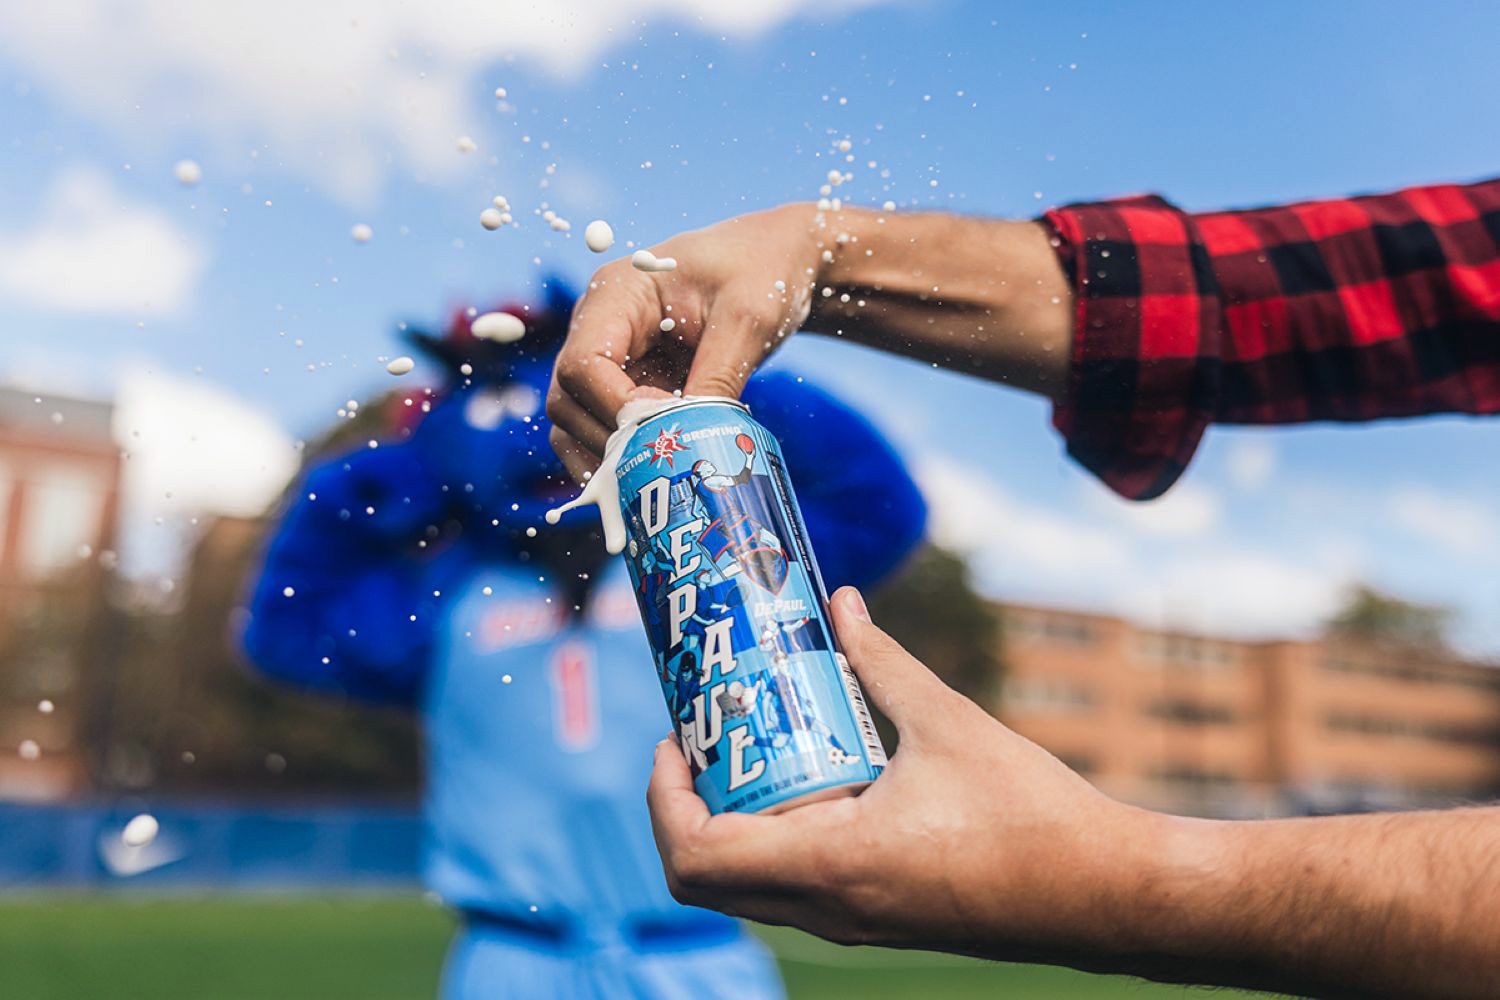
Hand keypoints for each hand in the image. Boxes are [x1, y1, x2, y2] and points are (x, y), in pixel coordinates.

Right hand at [546, 203, 828, 480]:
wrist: (774, 260)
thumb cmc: (760, 270)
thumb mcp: (749, 318)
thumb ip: (718, 374)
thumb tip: (693, 439)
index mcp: (616, 294)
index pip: (582, 364)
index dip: (615, 409)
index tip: (666, 431)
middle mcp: (598, 326)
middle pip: (566, 400)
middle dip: (610, 440)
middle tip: (669, 463)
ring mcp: (607, 358)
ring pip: (574, 424)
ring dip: (609, 459)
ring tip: (661, 479)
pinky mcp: (625, 384)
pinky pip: (602, 431)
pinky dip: (621, 460)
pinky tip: (658, 477)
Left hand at [647, 586, 1163, 963]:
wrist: (1107, 896)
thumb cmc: (1034, 817)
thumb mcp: (947, 724)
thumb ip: (883, 663)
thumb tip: (842, 605)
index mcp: (832, 865)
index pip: (697, 859)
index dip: (664, 799)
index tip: (677, 739)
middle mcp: (829, 908)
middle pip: (708, 880)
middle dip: (687, 807)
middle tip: (707, 738)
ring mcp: (853, 923)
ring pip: (751, 888)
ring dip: (734, 822)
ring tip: (756, 748)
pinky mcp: (879, 919)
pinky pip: (797, 888)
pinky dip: (779, 838)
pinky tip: (817, 778)